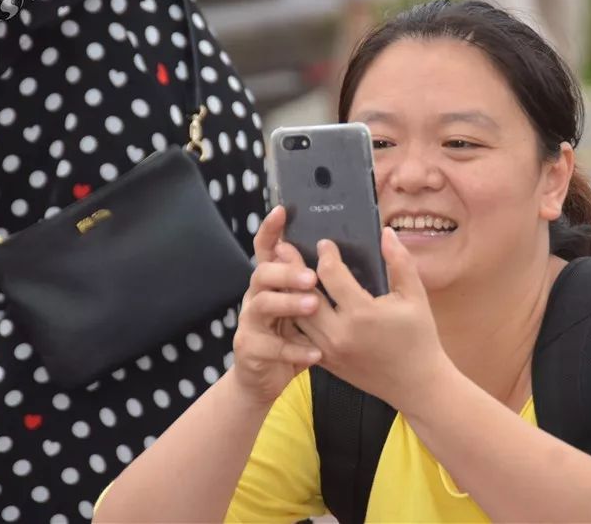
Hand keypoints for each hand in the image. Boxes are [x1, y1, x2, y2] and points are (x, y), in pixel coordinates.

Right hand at [232, 207, 323, 406]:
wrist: (264, 380)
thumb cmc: (292, 338)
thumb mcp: (304, 308)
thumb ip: (314, 283)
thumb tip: (340, 254)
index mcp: (271, 283)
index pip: (266, 250)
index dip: (271, 230)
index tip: (282, 211)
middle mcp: (255, 297)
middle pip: (262, 273)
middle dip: (286, 271)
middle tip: (312, 276)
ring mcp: (249, 324)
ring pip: (262, 306)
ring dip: (287, 304)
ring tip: (312, 305)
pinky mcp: (250, 350)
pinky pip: (270, 347)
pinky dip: (294, 350)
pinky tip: (316, 354)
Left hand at [295, 228, 451, 412]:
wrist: (416, 384)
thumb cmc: (419, 338)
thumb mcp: (416, 296)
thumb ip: (400, 261)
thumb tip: (386, 232)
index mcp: (362, 313)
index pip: (331, 275)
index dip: (326, 254)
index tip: (324, 243)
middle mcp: (340, 333)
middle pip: (304, 294)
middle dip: (292, 268)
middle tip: (283, 247)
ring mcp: (329, 350)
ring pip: (296, 316)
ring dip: (287, 292)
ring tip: (281, 271)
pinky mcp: (326, 362)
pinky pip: (301, 336)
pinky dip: (294, 317)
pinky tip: (290, 301)